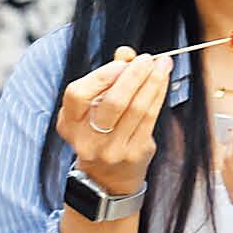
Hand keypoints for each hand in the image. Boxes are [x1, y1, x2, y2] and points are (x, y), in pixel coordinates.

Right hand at [57, 47, 169, 196]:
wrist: (107, 177)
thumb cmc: (97, 133)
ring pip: (137, 109)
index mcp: (69, 124)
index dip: (100, 77)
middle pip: (113, 102)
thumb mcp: (90, 108)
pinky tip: (163, 81)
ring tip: (162, 64)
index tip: (120, 63)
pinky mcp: (135, 153)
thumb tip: (126, 55)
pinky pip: (150, 118)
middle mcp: (88, 139)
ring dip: (153, 82)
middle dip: (133, 76)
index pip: (77, 95)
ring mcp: (112, 149)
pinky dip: (159, 95)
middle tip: (147, 59)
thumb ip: (104, 79)